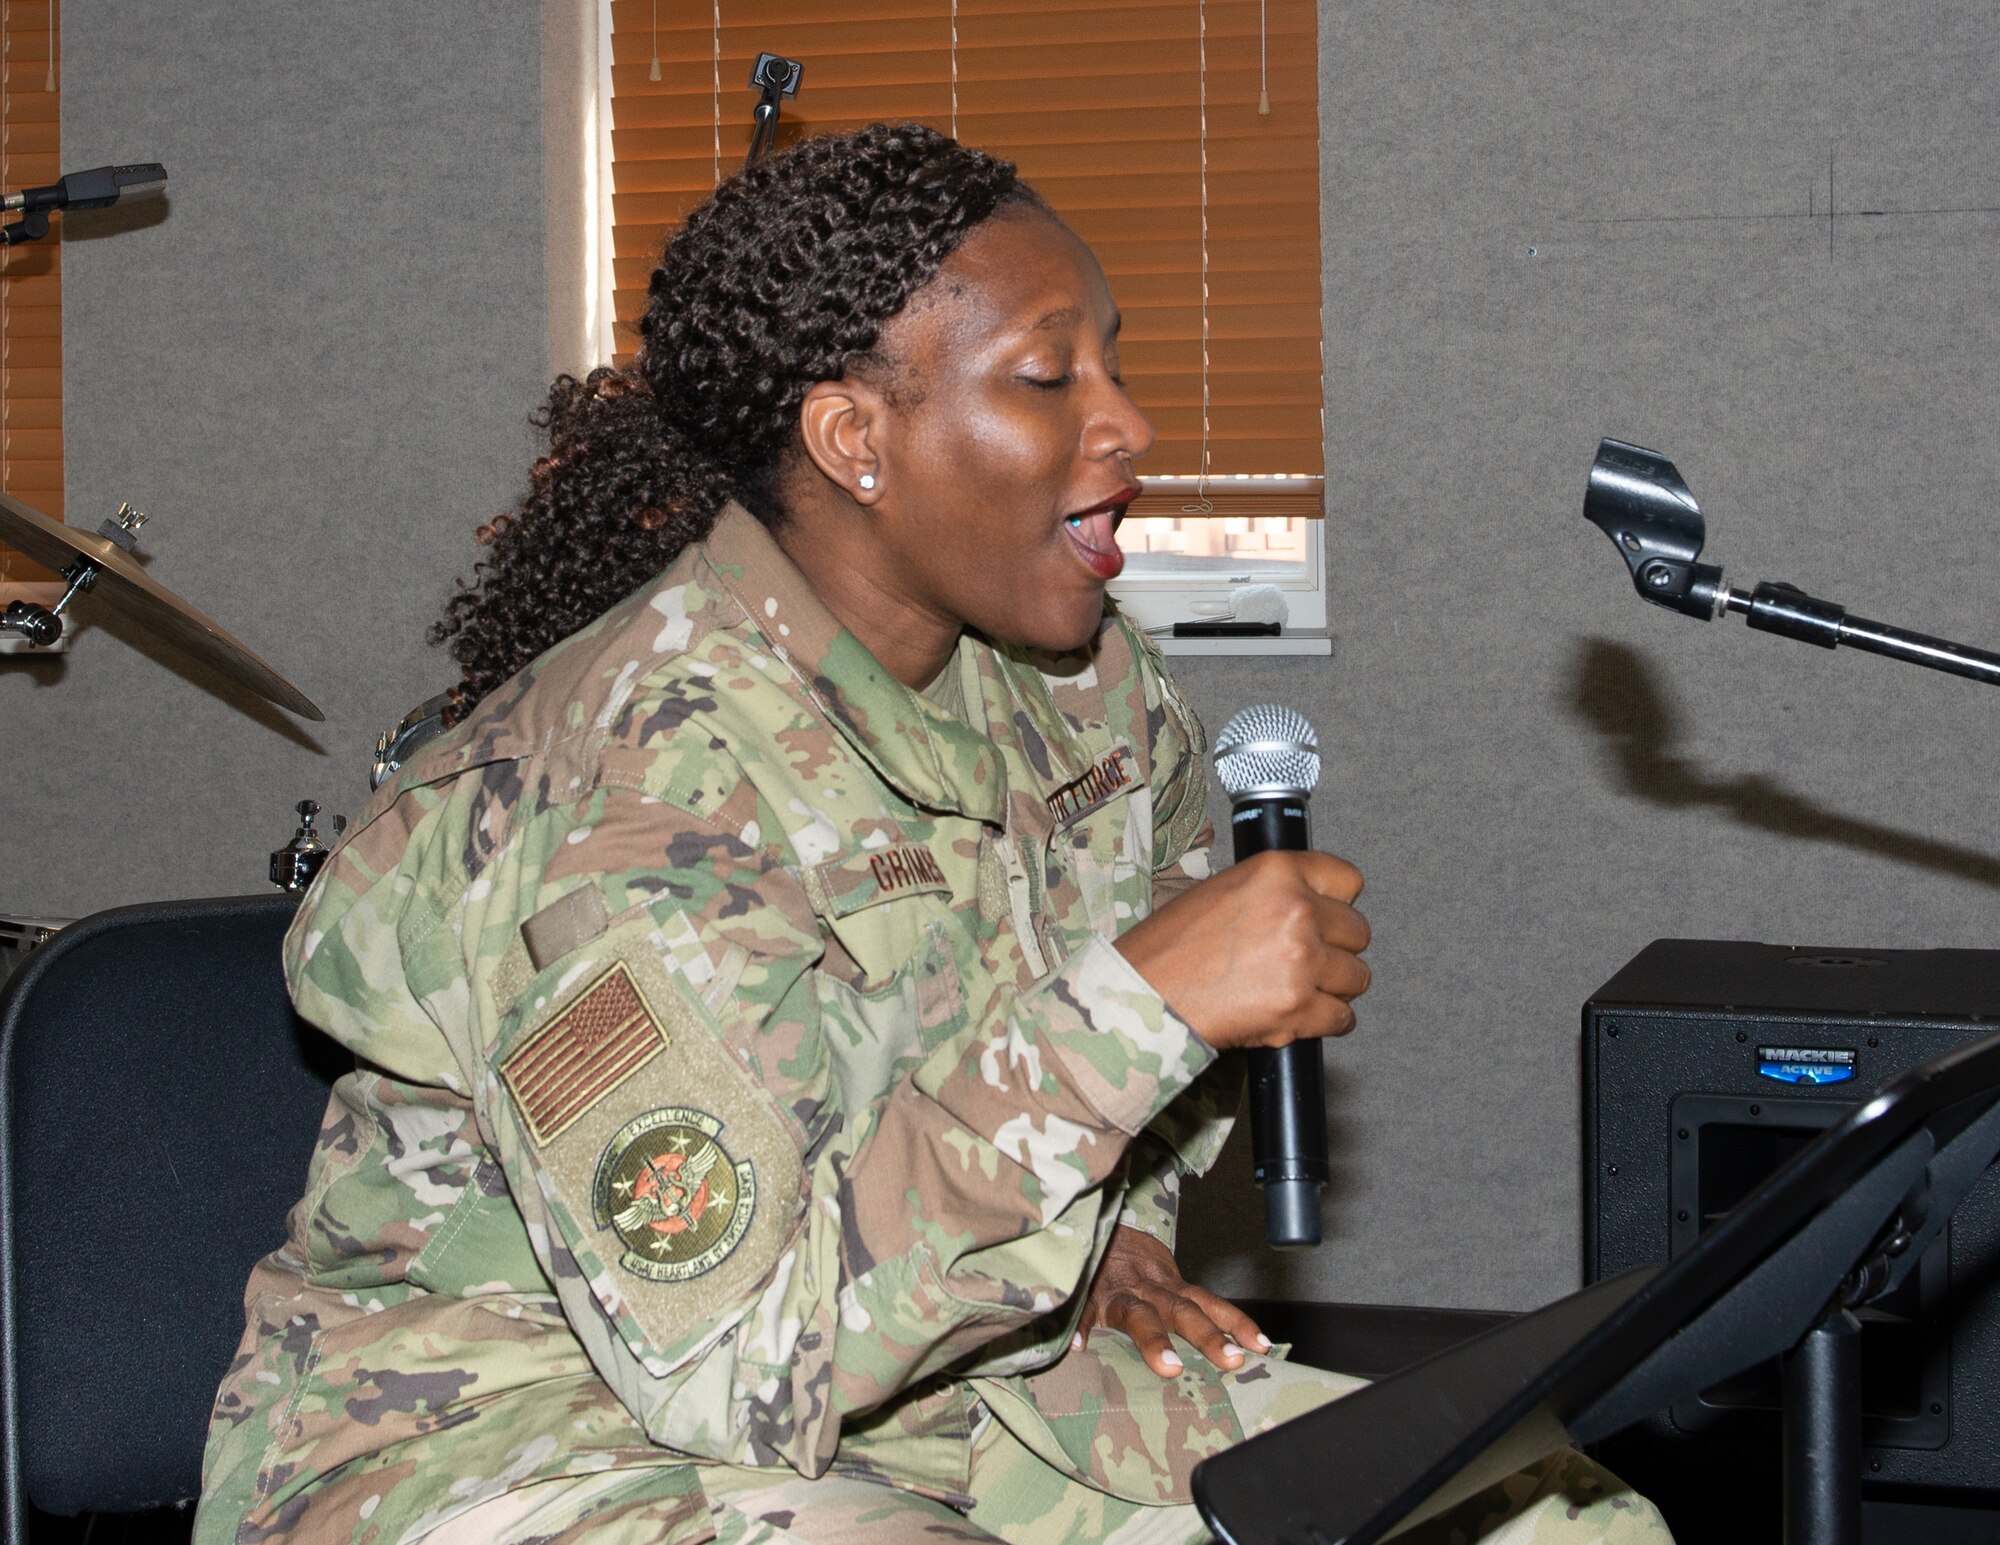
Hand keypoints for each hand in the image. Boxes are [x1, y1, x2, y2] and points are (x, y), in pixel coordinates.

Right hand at [1073, 1226, 1270, 1377]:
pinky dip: (1082, 1327)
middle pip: (1182, 1312)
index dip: (1235, 1323)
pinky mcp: (1086, 1295)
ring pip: (1140, 1316)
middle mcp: (1148, 1289)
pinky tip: (1080, 1347)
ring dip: (1156, 1341)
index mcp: (1167, 1286)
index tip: (1260, 1346)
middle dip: (1208, 1336)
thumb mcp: (1157, 1272)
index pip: (1208, 1304)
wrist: (1091, 1218)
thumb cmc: (1127, 1256)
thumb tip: (1223, 1333)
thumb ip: (1180, 1299)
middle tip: (1231, 1360)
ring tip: (1171, 1368)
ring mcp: (1116, 1293)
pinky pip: (1081, 1311)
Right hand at [1114, 850, 1369, 1050]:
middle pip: (1358, 932)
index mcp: (1276, 872)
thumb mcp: (1221, 892)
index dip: (1338, 904)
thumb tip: (1311, 906)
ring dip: (1333, 988)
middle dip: (1336, 949)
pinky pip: (1342, 1018)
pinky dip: (1324, 1022)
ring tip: (1296, 990)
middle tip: (1304, 961)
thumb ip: (1273, 894)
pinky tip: (1296, 1016)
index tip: (1328, 917)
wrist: (1142, 998)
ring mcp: (1301, 960)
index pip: (1347, 880)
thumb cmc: (1169, 949)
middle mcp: (1296, 910)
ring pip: (1356, 977)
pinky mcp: (1299, 1008)